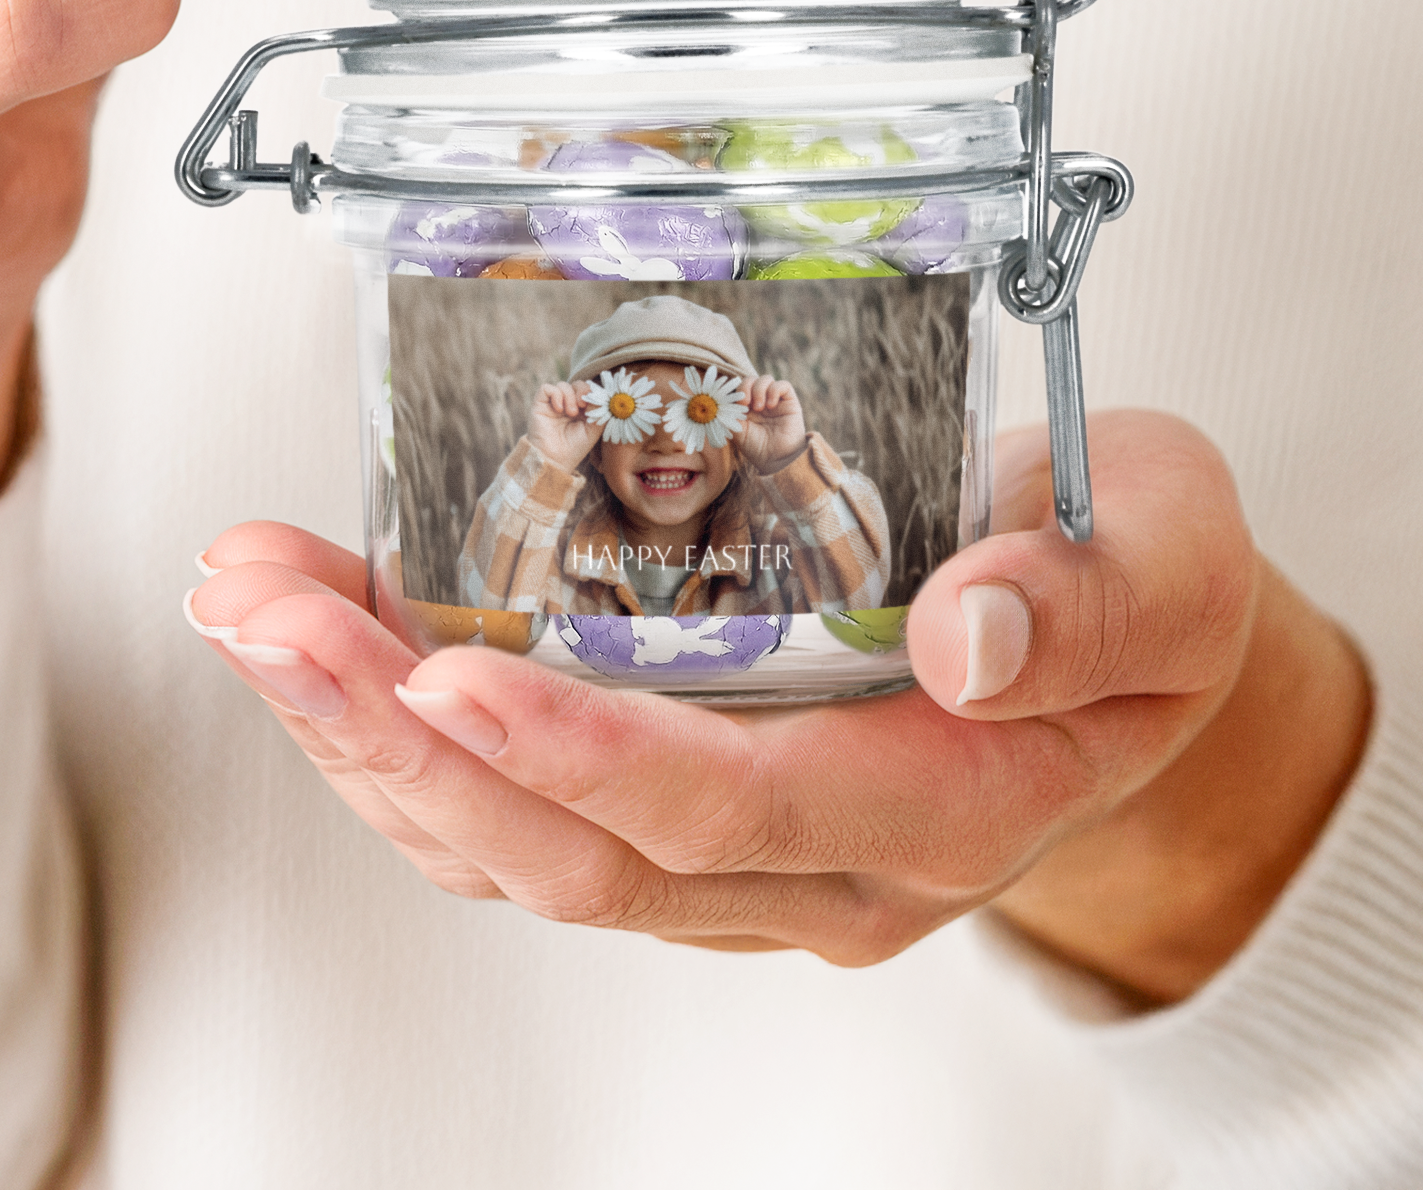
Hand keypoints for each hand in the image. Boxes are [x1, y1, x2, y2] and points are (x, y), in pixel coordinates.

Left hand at [189, 410, 1369, 1003]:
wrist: (1119, 642)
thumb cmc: (1138, 583)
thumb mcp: (1173, 556)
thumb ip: (1094, 601)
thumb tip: (967, 637)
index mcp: (940, 803)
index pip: (733, 811)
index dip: (581, 759)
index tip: (447, 678)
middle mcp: (815, 866)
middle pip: (574, 855)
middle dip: (399, 741)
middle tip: (267, 618)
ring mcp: (736, 857)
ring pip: (512, 846)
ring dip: (362, 732)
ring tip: (249, 602)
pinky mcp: (679, 810)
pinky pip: (513, 808)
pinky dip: (401, 728)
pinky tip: (322, 633)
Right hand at [525, 382, 598, 473]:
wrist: (554, 460)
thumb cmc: (574, 448)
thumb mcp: (593, 430)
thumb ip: (599, 412)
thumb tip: (600, 395)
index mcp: (581, 410)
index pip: (588, 390)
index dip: (592, 392)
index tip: (593, 404)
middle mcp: (567, 405)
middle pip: (577, 384)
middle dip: (582, 390)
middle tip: (582, 405)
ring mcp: (553, 404)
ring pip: (563, 384)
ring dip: (570, 396)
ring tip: (571, 413)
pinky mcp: (540, 404)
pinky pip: (546, 388)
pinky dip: (556, 394)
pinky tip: (559, 409)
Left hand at [731, 374, 804, 470]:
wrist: (776, 460)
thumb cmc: (756, 448)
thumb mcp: (736, 431)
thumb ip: (727, 416)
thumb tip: (718, 403)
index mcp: (747, 407)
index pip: (739, 387)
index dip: (735, 390)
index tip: (734, 403)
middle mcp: (761, 401)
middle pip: (751, 379)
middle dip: (746, 387)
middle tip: (745, 403)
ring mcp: (775, 400)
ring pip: (766, 379)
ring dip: (759, 389)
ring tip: (759, 408)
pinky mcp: (790, 402)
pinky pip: (783, 384)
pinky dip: (774, 390)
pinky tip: (770, 405)